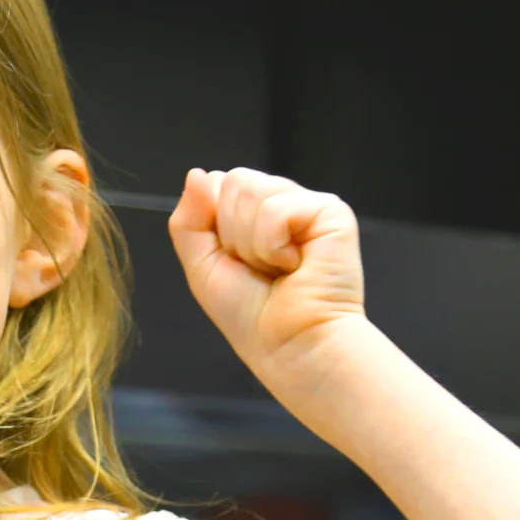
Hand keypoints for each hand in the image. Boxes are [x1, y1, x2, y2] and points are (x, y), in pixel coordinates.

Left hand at [167, 167, 364, 379]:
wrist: (289, 345)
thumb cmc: (250, 315)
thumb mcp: (202, 266)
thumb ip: (189, 221)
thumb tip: (196, 174)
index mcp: (253, 214)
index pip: (217, 185)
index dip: (213, 227)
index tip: (234, 263)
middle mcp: (281, 203)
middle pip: (233, 181)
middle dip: (231, 234)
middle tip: (258, 268)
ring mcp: (306, 205)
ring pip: (251, 190)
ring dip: (251, 243)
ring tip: (277, 269)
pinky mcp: (330, 211)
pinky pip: (276, 208)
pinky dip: (272, 245)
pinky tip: (294, 266)